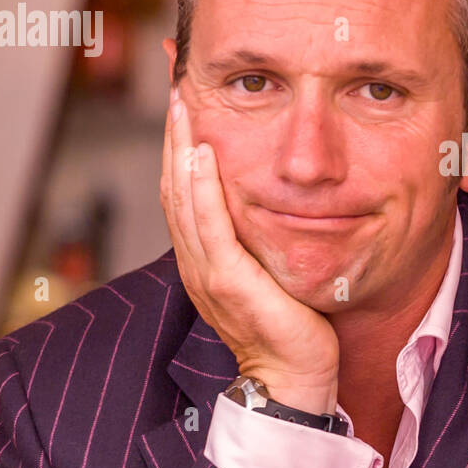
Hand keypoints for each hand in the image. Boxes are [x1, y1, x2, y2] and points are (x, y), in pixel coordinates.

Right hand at [160, 88, 338, 415]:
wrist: (294, 382)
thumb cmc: (291, 329)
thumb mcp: (271, 271)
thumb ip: (261, 237)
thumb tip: (275, 198)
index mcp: (204, 258)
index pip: (183, 190)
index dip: (179, 143)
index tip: (185, 100)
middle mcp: (197, 263)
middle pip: (173, 186)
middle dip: (174, 133)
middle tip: (176, 85)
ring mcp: (208, 274)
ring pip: (182, 200)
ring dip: (179, 148)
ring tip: (181, 104)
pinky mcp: (229, 284)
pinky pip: (209, 229)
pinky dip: (201, 190)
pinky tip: (200, 155)